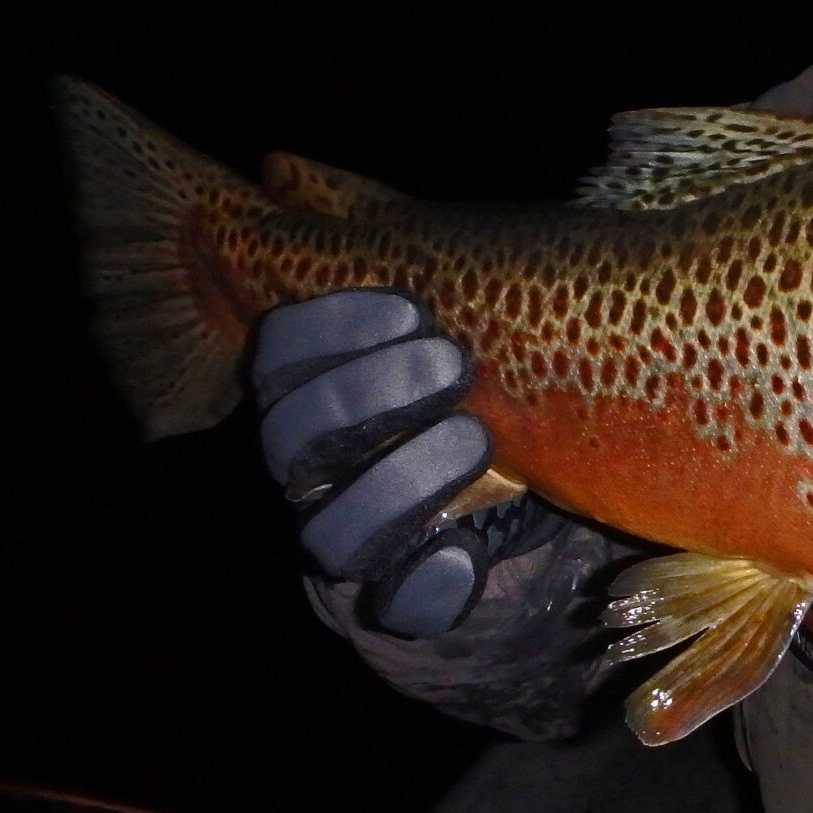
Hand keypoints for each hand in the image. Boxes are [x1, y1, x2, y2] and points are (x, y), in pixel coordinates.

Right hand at [252, 287, 538, 635]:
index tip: (413, 310)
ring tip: (477, 438)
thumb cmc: (495, 402)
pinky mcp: (400, 604)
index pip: (277, 356)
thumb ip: (442, 297)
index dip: (331, 328)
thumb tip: (368, 206)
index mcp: (313, 398)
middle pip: (291, 439)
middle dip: (369, 395)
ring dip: (401, 480)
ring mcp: (349, 545)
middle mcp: (313, 476)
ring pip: (331, 532)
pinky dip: (427, 583)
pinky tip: (465, 551)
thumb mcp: (469, 342)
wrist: (535, 515)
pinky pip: (395, 606)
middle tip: (453, 364)